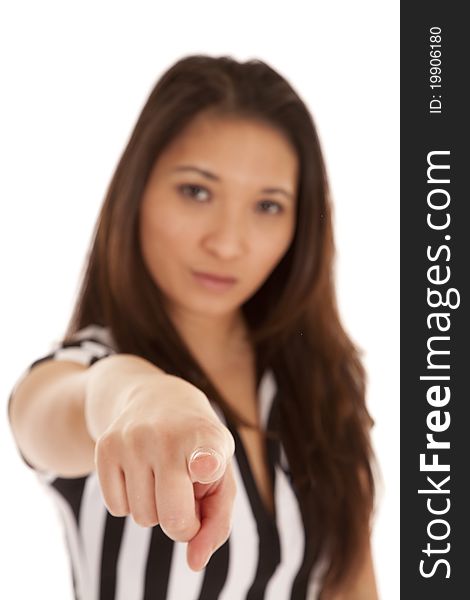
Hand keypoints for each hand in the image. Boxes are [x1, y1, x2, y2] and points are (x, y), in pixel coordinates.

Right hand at [92, 374, 235, 570]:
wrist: (155, 397)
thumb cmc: (197, 447)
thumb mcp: (220, 475)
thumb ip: (216, 523)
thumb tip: (195, 564)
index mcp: (207, 438)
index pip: (205, 456)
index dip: (205, 465)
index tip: (204, 466)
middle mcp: (168, 436)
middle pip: (171, 519)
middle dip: (181, 523)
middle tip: (186, 495)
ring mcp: (132, 439)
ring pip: (142, 518)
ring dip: (155, 508)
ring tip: (163, 474)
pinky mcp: (105, 446)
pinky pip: (117, 508)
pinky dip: (131, 500)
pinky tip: (140, 471)